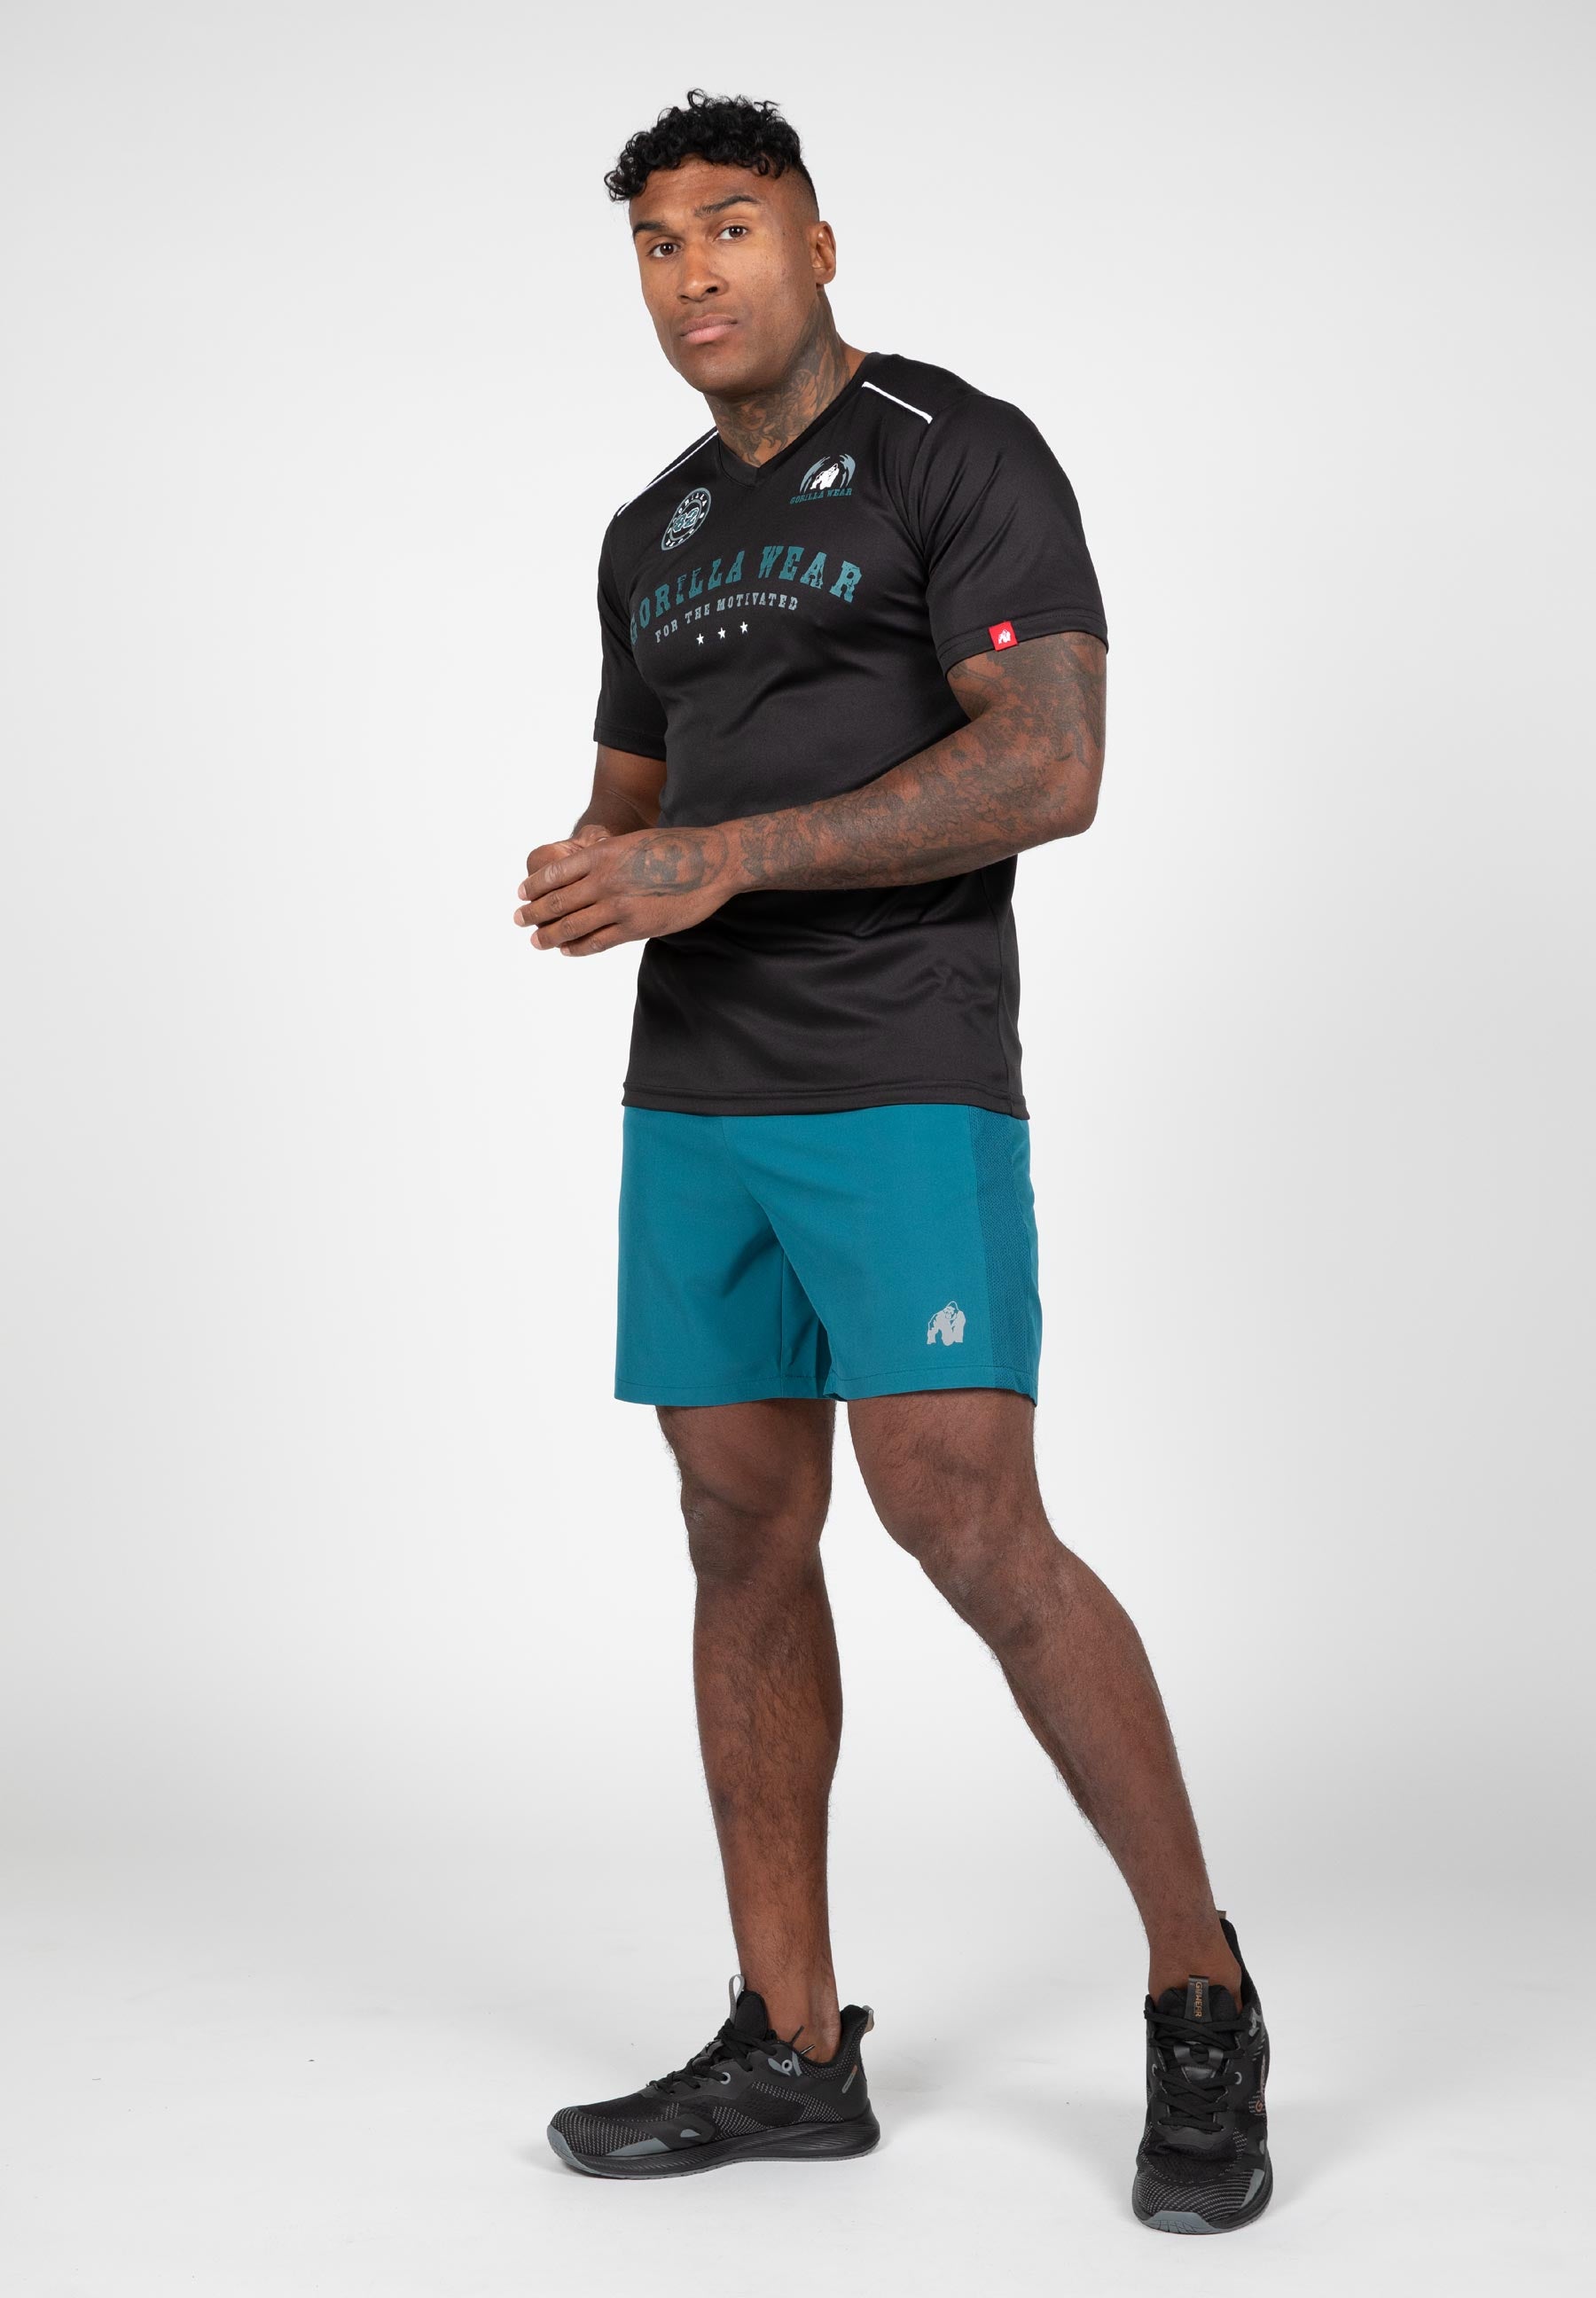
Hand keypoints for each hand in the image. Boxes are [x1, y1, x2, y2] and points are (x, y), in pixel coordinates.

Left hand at [514, 823, 734, 955]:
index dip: (533, 886)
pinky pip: (598, 942)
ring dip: (548, 936)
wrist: (712, 861)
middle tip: (518, 919)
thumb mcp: (632, 842)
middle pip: (555, 902)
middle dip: (532, 913)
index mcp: (602, 854)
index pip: (553, 873)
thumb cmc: (675, 848)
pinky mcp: (636, 927)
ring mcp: (619, 906)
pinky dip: (577, 948)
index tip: (521, 894)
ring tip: (536, 941)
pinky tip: (567, 950)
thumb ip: (607, 859)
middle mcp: (604, 879)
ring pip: (571, 926)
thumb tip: (586, 875)